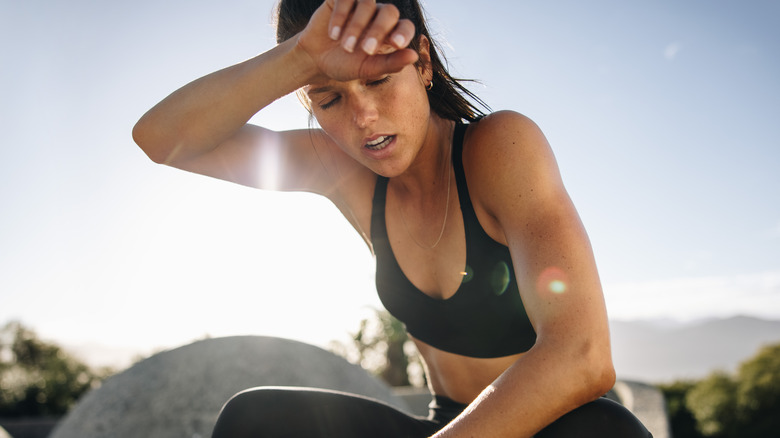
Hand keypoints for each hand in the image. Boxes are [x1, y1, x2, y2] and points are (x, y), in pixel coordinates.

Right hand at [297, 0, 418, 82]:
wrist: (316, 60)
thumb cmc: (345, 65)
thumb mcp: (368, 69)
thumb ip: (391, 63)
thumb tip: (414, 56)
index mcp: (390, 33)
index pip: (405, 26)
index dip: (404, 32)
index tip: (397, 44)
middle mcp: (378, 15)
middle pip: (389, 12)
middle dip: (379, 31)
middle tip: (366, 50)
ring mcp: (360, 5)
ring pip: (368, 3)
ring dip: (357, 26)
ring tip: (345, 47)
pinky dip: (340, 16)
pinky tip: (333, 34)